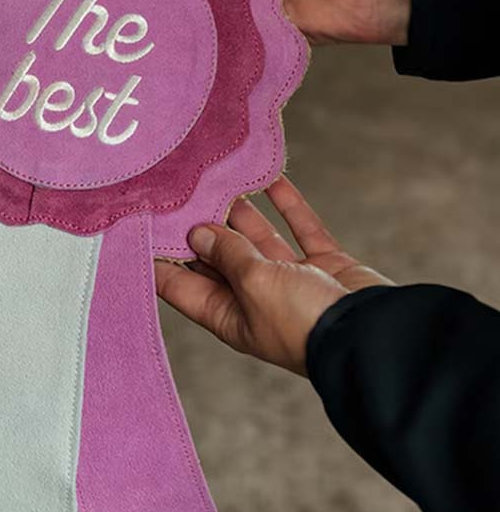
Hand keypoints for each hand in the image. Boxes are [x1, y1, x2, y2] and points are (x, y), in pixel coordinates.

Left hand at [155, 177, 392, 375]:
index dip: (156, 257)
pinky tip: (271, 175)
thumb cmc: (305, 322)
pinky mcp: (323, 266)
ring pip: (256, 237)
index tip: (135, 224)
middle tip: (177, 185)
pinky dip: (286, 202)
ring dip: (239, 208)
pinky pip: (299, 228)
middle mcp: (254, 299)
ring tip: (217, 175)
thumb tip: (199, 234)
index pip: (179, 283)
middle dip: (199, 224)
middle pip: (216, 256)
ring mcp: (291, 281)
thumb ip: (228, 254)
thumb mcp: (255, 284)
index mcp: (228, 315)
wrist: (375, 337)